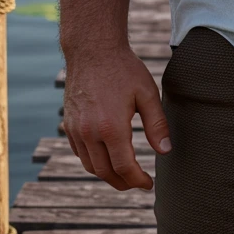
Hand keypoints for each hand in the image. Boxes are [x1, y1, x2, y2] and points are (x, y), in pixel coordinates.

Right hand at [62, 46, 171, 190]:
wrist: (93, 50)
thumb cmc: (124, 69)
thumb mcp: (147, 94)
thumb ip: (157, 124)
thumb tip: (165, 150)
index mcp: (111, 127)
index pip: (124, 167)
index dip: (137, 180)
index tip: (148, 184)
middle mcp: (90, 133)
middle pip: (105, 172)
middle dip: (123, 182)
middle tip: (137, 183)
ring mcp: (76, 129)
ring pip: (90, 166)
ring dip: (107, 175)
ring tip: (124, 174)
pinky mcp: (69, 124)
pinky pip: (80, 153)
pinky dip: (93, 162)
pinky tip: (106, 158)